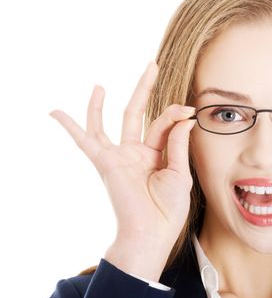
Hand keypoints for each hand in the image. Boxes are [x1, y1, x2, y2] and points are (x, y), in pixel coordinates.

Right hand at [49, 61, 195, 277]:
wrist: (153, 232)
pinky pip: (85, 141)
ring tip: (100, 84)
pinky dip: (70, 127)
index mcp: (157, 154)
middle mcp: (136, 152)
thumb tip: (185, 117)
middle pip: (138, 113)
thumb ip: (178, 144)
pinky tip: (56, 112)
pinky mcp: (106, 162)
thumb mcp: (180, 173)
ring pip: (109, 122)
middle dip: (145, 88)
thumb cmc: (169, 209)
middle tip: (153, 65)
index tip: (190, 110)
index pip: (164, 124)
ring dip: (104, 103)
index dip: (176, 114)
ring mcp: (120, 156)